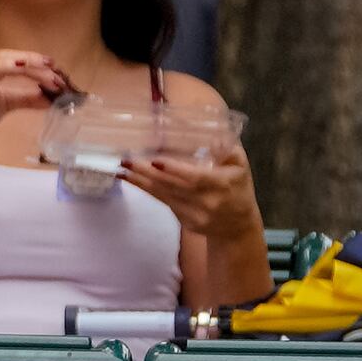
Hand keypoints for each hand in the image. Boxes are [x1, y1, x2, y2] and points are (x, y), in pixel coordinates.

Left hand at [125, 144, 263, 242]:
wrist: (238, 227)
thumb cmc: (238, 188)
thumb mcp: (240, 166)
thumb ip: (227, 148)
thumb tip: (211, 133)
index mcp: (222, 185)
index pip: (195, 178)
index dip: (175, 170)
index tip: (155, 161)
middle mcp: (207, 202)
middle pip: (173, 187)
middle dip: (147, 173)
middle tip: (127, 160)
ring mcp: (195, 214)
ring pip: (164, 196)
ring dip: (140, 181)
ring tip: (121, 169)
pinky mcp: (185, 221)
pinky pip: (164, 202)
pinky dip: (146, 190)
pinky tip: (131, 179)